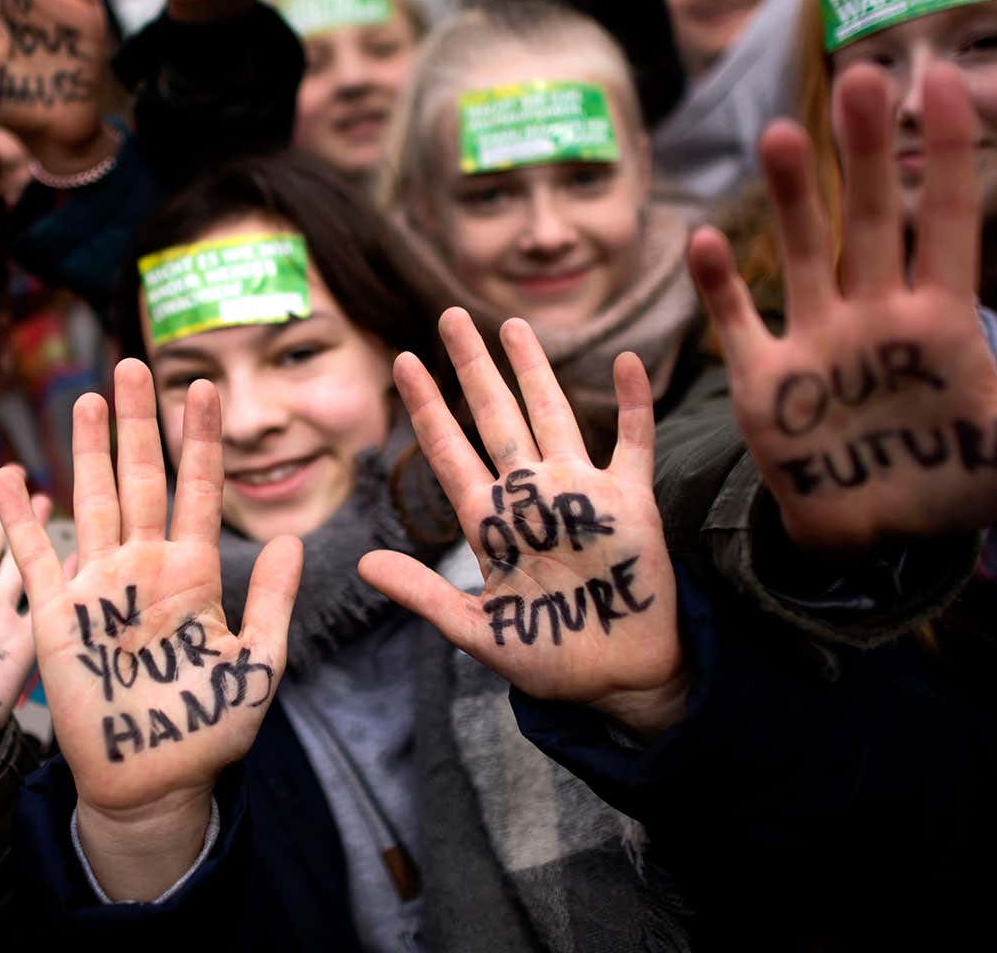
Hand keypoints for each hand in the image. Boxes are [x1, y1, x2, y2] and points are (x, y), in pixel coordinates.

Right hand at [0, 361, 301, 900]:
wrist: (152, 783)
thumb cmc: (208, 729)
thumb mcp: (257, 666)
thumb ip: (273, 601)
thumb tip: (294, 537)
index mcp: (195, 574)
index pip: (199, 490)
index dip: (200, 441)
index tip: (202, 388)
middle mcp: (146, 567)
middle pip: (141, 479)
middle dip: (139, 423)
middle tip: (135, 365)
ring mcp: (101, 587)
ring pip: (93, 501)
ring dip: (88, 451)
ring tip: (89, 397)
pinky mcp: (60, 617)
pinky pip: (37, 559)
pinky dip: (20, 520)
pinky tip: (6, 477)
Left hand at [359, 309, 684, 734]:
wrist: (616, 681)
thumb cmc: (547, 659)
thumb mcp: (475, 630)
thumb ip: (423, 595)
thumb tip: (362, 567)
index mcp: (490, 522)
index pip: (449, 450)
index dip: (427, 407)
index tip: (404, 362)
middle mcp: (531, 496)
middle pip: (495, 416)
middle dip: (473, 368)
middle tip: (451, 315)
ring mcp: (580, 494)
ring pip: (553, 414)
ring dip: (534, 370)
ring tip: (512, 325)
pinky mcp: (631, 504)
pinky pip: (634, 443)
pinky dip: (635, 404)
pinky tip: (627, 362)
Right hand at [688, 65, 996, 552]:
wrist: (877, 541)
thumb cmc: (954, 479)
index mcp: (941, 319)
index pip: (950, 220)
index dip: (950, 153)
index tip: (946, 83)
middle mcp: (876, 313)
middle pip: (873, 218)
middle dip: (868, 151)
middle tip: (863, 78)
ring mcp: (818, 341)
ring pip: (805, 253)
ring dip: (794, 198)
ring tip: (784, 135)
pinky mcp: (766, 381)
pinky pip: (739, 325)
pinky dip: (722, 288)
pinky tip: (707, 243)